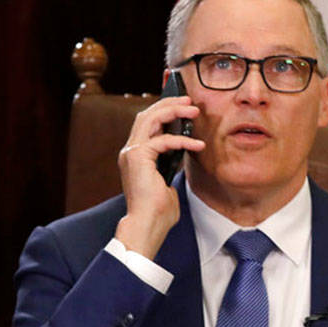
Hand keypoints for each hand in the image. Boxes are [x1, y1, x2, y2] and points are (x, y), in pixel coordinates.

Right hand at [114, 95, 203, 258]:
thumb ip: (171, 167)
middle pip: (146, 115)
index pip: (147, 125)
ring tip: (192, 110)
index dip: (163, 111)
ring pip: (150, 119)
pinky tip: (197, 145)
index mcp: (136, 156)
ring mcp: (131, 153)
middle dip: (168, 104)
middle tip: (188, 100)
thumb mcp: (168, 183)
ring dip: (172, 111)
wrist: (148, 226)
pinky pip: (162, 140)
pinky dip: (182, 141)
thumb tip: (183, 157)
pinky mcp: (138, 158)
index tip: (183, 106)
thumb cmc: (158, 212)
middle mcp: (130, 151)